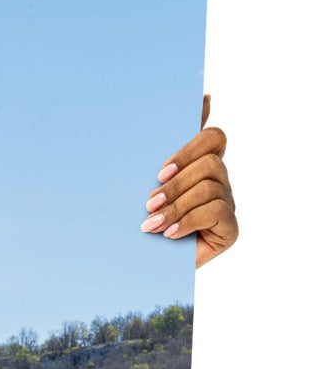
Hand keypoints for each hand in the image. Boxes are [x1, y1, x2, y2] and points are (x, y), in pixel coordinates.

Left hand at [142, 94, 236, 266]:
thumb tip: (191, 102)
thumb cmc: (139, 219)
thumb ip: (156, 148)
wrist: (140, 266)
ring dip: (176, 205)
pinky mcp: (230, 228)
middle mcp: (218, 180)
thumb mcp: (140, 184)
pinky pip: (216, 211)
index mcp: (199, 164)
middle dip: (176, 183)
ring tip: (150, 224)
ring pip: (210, 187)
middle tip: (148, 202)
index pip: (212, 137)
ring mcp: (227, 203)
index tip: (160, 171)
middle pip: (210, 161)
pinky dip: (187, 221)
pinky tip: (169, 234)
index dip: (190, 147)